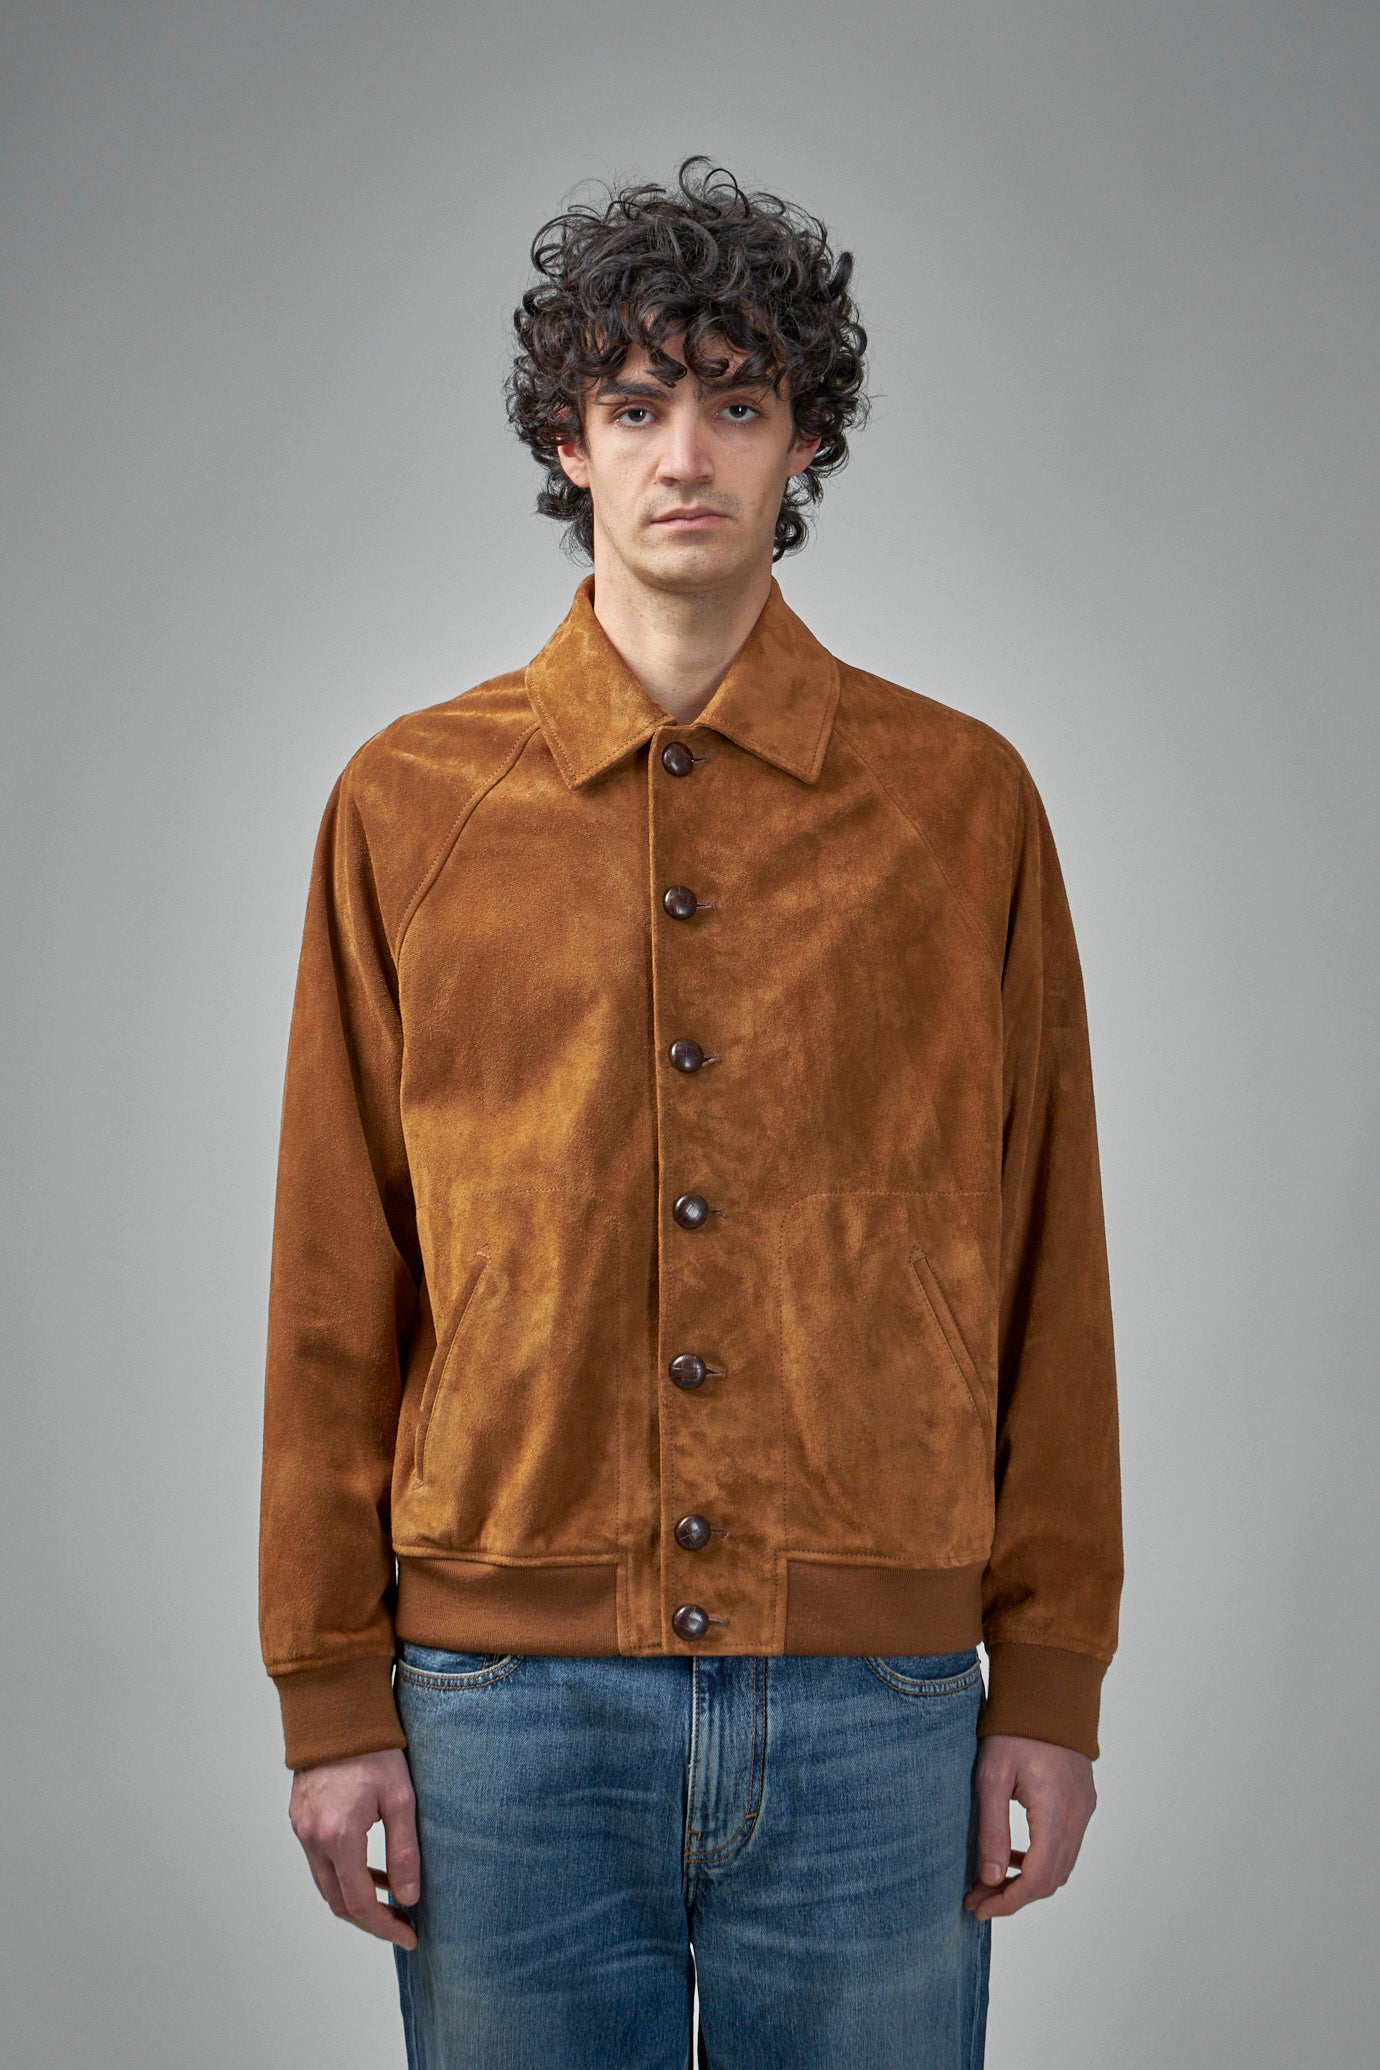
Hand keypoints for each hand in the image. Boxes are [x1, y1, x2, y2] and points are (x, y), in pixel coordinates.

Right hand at [288, 1748, 420, 1949]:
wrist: (337, 1711)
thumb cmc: (375, 1749)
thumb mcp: (401, 1797)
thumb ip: (404, 1850)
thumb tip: (409, 1897)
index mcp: (339, 1836)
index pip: (359, 1903)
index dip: (385, 1926)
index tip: (410, 1936)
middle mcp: (313, 1838)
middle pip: (338, 1902)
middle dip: (371, 1920)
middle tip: (402, 1924)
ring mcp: (302, 1829)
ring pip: (327, 1884)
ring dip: (357, 1898)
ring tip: (392, 1897)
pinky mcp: (300, 1819)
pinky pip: (320, 1862)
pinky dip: (344, 1875)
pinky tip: (370, 1869)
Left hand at [963, 1733, 1095, 1919]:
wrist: (1047, 1692)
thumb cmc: (1014, 1729)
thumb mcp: (991, 1777)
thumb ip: (993, 1830)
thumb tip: (991, 1879)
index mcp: (1055, 1813)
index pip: (1036, 1880)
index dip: (1007, 1902)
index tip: (978, 1907)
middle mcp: (1077, 1817)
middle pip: (1051, 1880)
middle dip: (1014, 1896)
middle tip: (978, 1897)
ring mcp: (1084, 1810)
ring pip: (1061, 1866)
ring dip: (1028, 1880)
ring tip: (990, 1880)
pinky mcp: (1083, 1802)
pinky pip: (1066, 1846)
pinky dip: (1041, 1860)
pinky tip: (1014, 1854)